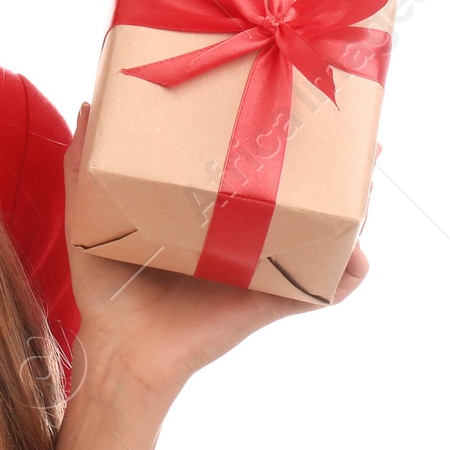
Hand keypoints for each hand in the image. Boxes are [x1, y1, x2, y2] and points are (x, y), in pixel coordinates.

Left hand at [61, 100, 374, 409]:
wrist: (121, 349)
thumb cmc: (105, 287)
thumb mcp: (89, 218)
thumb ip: (84, 166)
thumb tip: (87, 105)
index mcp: (204, 211)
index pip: (245, 166)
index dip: (270, 136)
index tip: (287, 99)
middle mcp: (241, 235)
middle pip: (294, 191)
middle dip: (326, 160)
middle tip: (346, 130)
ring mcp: (262, 267)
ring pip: (322, 231)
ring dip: (350, 203)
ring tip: (365, 173)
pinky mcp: (272, 300)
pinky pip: (325, 287)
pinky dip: (349, 270)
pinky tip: (358, 250)